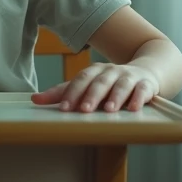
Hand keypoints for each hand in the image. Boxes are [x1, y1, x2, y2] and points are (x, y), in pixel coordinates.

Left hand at [31, 63, 158, 111]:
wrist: (146, 71)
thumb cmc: (110, 84)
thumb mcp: (87, 86)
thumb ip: (63, 93)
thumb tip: (34, 99)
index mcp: (94, 71)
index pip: (81, 80)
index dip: (72, 93)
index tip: (63, 108)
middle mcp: (111, 72)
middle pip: (100, 82)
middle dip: (91, 96)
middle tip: (83, 110)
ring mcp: (129, 77)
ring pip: (122, 85)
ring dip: (115, 97)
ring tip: (109, 110)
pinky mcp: (146, 84)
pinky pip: (143, 89)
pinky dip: (139, 98)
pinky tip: (134, 108)